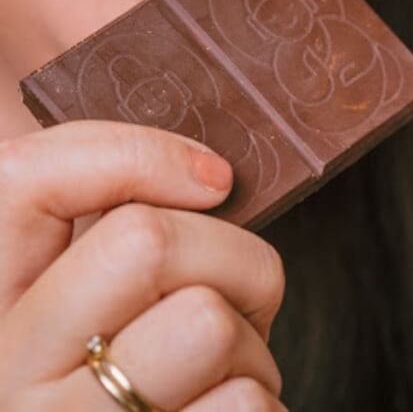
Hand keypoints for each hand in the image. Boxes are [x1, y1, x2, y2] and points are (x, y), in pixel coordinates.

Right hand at [0, 121, 286, 409]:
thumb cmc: (127, 386)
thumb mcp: (96, 299)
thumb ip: (110, 231)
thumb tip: (206, 175)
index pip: (23, 177)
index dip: (138, 154)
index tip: (215, 180)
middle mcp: (4, 372)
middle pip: (146, 242)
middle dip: (231, 259)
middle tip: (235, 300)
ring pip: (206, 324)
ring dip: (248, 346)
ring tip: (217, 377)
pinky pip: (243, 404)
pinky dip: (259, 404)